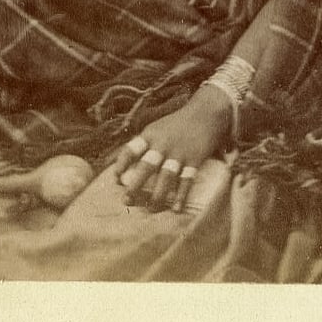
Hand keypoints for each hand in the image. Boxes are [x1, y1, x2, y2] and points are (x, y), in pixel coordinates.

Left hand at [114, 92, 231, 212]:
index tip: (116, 179)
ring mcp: (179, 152)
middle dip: (135, 185)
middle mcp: (163, 144)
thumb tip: (123, 164)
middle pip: (147, 166)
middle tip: (126, 200)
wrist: (205, 112)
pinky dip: (181, 195)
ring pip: (166, 176)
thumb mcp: (156, 128)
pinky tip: (176, 208)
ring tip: (150, 209)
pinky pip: (187, 180)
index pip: (131, 150)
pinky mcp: (194, 159)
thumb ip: (143, 145)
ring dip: (158, 195)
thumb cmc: (176, 123)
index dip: (122, 164)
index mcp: (151, 135)